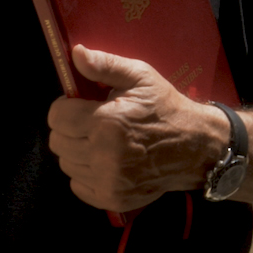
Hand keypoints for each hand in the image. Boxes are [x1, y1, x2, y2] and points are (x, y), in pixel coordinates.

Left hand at [46, 45, 226, 212]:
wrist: (195, 146)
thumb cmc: (165, 108)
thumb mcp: (140, 76)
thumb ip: (105, 65)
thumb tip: (76, 54)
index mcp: (107, 122)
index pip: (57, 116)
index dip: (65, 106)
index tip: (79, 104)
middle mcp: (104, 155)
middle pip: (57, 142)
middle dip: (68, 128)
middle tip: (90, 121)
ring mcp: (108, 181)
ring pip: (66, 164)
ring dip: (76, 151)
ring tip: (99, 140)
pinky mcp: (112, 198)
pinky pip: (77, 186)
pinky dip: (85, 173)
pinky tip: (104, 160)